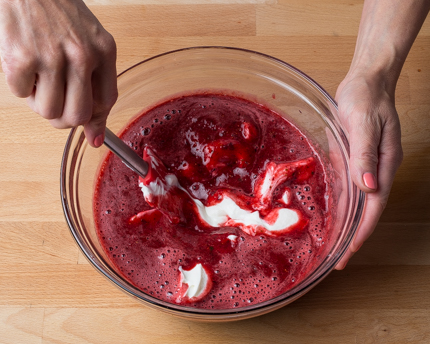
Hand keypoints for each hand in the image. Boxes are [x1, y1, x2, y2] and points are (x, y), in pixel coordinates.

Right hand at [0, 0, 117, 146]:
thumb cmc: (59, 13)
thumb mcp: (90, 41)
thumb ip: (96, 84)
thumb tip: (95, 137)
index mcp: (104, 50)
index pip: (106, 102)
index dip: (97, 122)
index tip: (92, 135)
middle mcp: (82, 55)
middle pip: (77, 116)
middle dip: (65, 119)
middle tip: (57, 104)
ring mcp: (51, 56)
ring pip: (49, 111)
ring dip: (40, 102)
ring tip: (39, 79)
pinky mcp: (21, 57)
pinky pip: (20, 94)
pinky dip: (20, 86)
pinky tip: (24, 65)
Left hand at [334, 71, 402, 269]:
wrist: (365, 82)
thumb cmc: (366, 98)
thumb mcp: (365, 124)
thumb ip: (365, 155)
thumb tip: (368, 186)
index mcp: (384, 163)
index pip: (374, 204)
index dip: (363, 229)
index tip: (351, 249)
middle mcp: (376, 169)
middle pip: (366, 209)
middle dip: (354, 235)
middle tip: (339, 260)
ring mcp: (365, 165)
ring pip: (357, 201)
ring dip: (347, 224)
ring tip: (334, 245)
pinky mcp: (353, 159)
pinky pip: (348, 187)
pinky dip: (341, 205)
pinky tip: (331, 216)